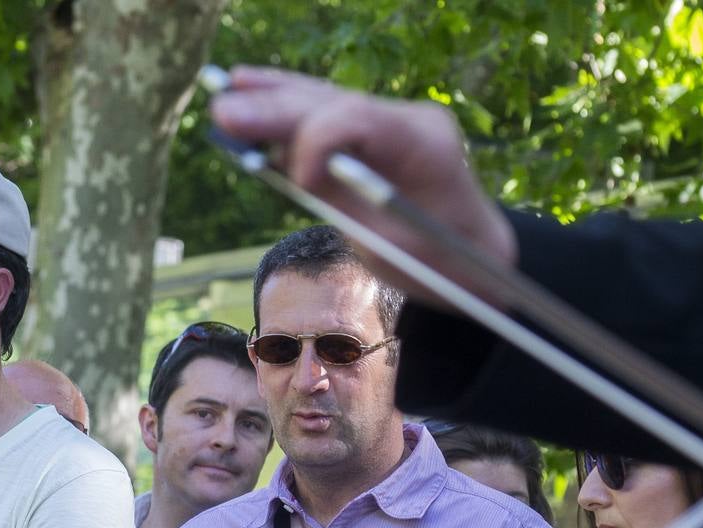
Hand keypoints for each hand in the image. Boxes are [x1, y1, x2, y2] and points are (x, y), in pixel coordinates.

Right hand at [209, 66, 516, 308]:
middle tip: (224, 111)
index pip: (359, 118)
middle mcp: (412, 120)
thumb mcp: (392, 248)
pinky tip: (250, 88)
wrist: (478, 260)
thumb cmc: (442, 264)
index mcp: (426, 145)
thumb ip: (345, 204)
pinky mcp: (379, 130)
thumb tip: (292, 168)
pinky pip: (330, 111)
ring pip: (329, 100)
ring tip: (227, 89)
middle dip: (278, 108)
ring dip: (276, 96)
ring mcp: (397, 120)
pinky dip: (290, 104)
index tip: (296, 180)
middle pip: (335, 104)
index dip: (316, 139)